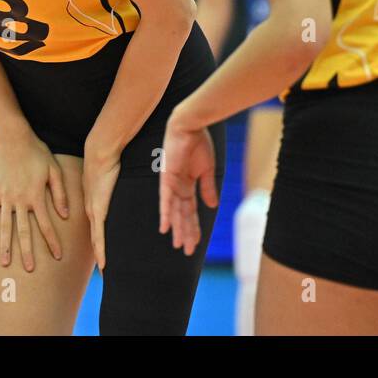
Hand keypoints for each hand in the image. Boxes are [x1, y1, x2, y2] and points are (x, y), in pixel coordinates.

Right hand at [0, 135, 69, 271]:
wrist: (13, 137)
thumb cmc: (37, 152)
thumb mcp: (54, 170)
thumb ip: (59, 193)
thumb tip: (65, 215)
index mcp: (36, 196)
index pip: (46, 224)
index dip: (52, 241)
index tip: (57, 256)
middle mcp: (19, 200)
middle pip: (24, 231)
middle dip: (28, 252)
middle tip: (30, 270)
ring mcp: (4, 198)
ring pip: (5, 227)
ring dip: (5, 247)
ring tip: (5, 263)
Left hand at [82, 147, 120, 270]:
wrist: (100, 150)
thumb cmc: (108, 157)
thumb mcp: (109, 175)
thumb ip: (114, 183)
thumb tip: (122, 183)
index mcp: (91, 200)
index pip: (94, 226)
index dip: (96, 241)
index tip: (99, 253)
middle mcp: (89, 209)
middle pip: (93, 237)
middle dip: (97, 254)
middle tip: (103, 271)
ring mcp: (93, 211)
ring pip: (95, 240)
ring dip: (99, 257)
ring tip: (105, 273)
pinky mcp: (98, 211)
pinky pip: (99, 237)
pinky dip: (101, 252)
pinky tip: (104, 265)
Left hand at [159, 108, 219, 256]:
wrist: (190, 126)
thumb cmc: (199, 144)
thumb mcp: (207, 170)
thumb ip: (207, 188)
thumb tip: (212, 207)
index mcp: (187, 185)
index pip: (191, 211)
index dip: (194, 227)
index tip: (197, 242)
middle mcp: (178, 187)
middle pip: (183, 215)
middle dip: (186, 233)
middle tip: (187, 251)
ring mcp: (171, 184)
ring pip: (175, 212)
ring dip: (177, 229)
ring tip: (179, 245)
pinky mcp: (167, 178)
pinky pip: (166, 200)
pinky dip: (165, 214)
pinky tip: (165, 228)